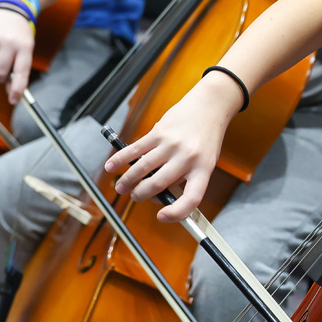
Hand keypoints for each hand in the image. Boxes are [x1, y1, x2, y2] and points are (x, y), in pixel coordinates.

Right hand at [0, 8, 35, 104]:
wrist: (9, 9)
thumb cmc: (19, 34)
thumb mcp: (25, 48)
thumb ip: (19, 69)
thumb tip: (11, 93)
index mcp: (24, 46)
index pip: (21, 73)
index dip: (17, 89)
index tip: (14, 100)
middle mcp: (8, 43)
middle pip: (0, 74)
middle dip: (0, 78)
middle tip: (2, 73)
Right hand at [103, 74, 241, 220]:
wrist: (210, 105)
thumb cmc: (207, 136)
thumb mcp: (205, 160)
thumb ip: (186, 177)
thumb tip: (160, 195)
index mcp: (203, 168)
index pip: (192, 197)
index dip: (176, 213)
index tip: (162, 217)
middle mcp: (187, 157)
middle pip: (158, 184)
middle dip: (141, 195)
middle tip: (135, 196)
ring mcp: (171, 144)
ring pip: (142, 168)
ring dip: (128, 181)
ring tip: (122, 187)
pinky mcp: (159, 132)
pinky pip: (135, 149)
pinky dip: (120, 159)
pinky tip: (111, 166)